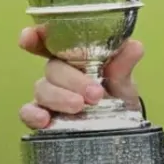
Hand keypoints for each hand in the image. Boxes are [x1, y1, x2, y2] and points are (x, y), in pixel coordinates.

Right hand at [17, 25, 143, 130]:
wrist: (122, 128)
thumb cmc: (118, 96)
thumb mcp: (125, 81)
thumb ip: (124, 64)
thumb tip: (134, 47)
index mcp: (74, 56)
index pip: (50, 40)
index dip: (37, 36)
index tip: (29, 36)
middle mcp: (58, 74)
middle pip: (53, 68)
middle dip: (72, 80)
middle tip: (95, 94)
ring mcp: (48, 95)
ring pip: (42, 89)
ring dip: (59, 97)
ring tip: (79, 107)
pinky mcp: (43, 117)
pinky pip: (28, 112)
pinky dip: (33, 114)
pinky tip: (44, 120)